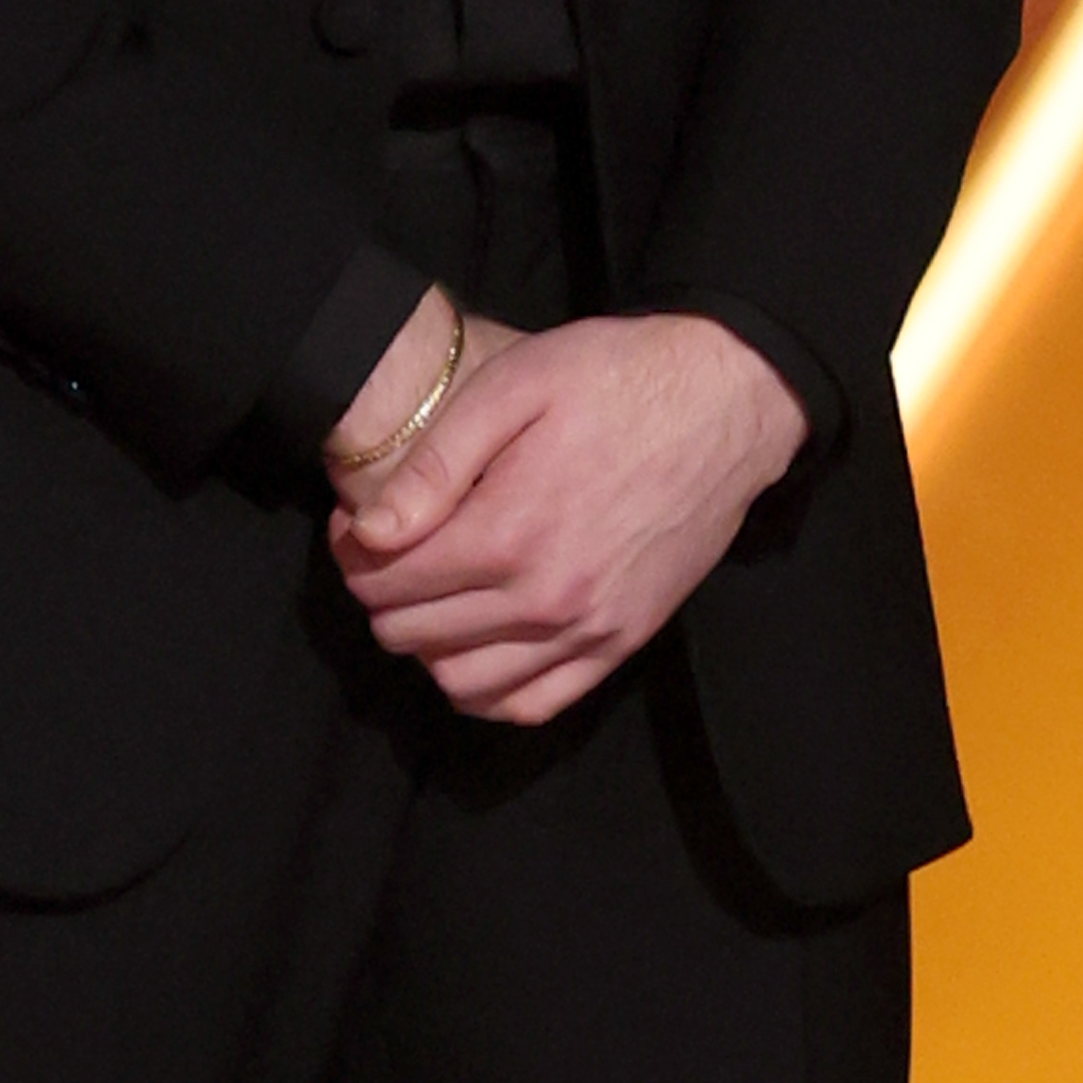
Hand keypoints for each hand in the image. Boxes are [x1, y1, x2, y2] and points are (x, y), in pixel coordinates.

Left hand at [327, 311, 811, 726]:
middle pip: (412, 636)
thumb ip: (436, 464)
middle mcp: (545, 596)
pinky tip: (481, 649)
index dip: (354, 555)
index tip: (360, 526)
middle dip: (382, 597)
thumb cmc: (616, 378)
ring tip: (435, 598)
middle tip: (391, 554)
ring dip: (428, 647)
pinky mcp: (624, 639)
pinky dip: (489, 692)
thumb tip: (371, 533)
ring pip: (462, 682)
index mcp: (508, 531)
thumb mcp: (515, 386)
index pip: (385, 582)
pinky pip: (533, 704)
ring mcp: (589, 627)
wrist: (727, 398)